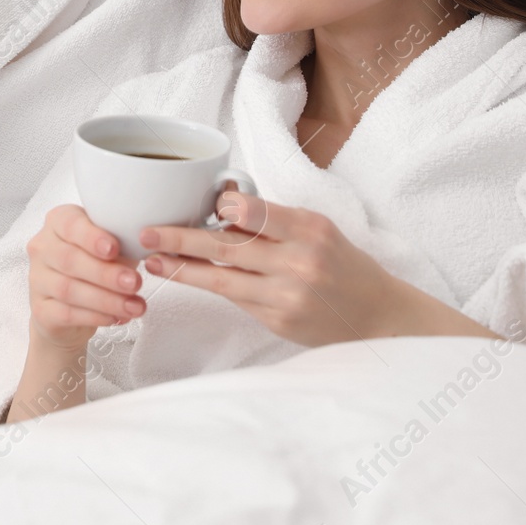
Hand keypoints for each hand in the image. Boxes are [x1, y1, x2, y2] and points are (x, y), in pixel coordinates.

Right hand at [26, 204, 145, 351]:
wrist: (67, 309)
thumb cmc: (93, 268)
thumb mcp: (110, 249)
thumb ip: (122, 241)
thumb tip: (147, 245)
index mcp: (58, 223)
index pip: (71, 225)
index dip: (92, 237)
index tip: (114, 248)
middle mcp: (43, 248)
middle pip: (70, 259)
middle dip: (106, 273)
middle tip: (135, 283)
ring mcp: (37, 279)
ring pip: (69, 289)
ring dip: (106, 299)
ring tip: (134, 306)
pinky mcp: (40, 309)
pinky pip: (67, 313)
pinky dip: (95, 316)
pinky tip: (116, 317)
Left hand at [139, 190, 494, 346]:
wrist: (377, 317)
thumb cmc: (342, 265)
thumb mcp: (318, 231)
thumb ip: (274, 221)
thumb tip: (220, 205)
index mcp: (310, 229)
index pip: (255, 211)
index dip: (224, 206)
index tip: (202, 204)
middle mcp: (299, 261)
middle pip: (229, 246)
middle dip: (182, 238)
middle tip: (147, 231)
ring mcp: (287, 295)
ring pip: (222, 279)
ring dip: (183, 268)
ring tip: (152, 259)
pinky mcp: (278, 320)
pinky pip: (234, 298)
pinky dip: (207, 286)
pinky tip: (182, 276)